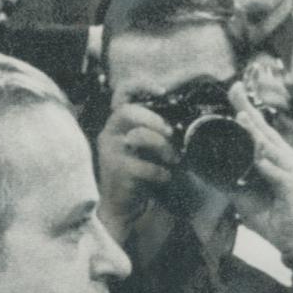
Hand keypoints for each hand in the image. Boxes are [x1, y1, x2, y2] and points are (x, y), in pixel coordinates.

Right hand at [95, 102, 176, 241]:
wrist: (122, 206)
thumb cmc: (138, 173)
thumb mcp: (145, 148)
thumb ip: (155, 131)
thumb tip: (182, 121)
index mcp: (118, 123)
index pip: (121, 94)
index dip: (140, 86)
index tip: (162, 91)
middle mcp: (109, 133)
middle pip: (127, 111)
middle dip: (153, 119)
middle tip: (170, 132)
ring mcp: (111, 152)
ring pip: (138, 137)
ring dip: (163, 147)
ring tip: (174, 159)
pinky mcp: (116, 171)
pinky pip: (143, 166)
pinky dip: (159, 171)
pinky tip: (165, 177)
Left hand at [227, 83, 292, 257]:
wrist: (290, 239)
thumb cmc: (269, 213)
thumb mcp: (243, 193)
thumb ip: (230, 178)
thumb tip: (206, 167)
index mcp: (275, 156)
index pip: (260, 128)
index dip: (247, 107)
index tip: (235, 88)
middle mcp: (286, 157)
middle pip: (265, 130)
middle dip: (249, 109)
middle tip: (235, 90)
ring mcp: (292, 170)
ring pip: (270, 148)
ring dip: (255, 134)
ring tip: (241, 119)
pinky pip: (278, 174)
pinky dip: (267, 168)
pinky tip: (258, 162)